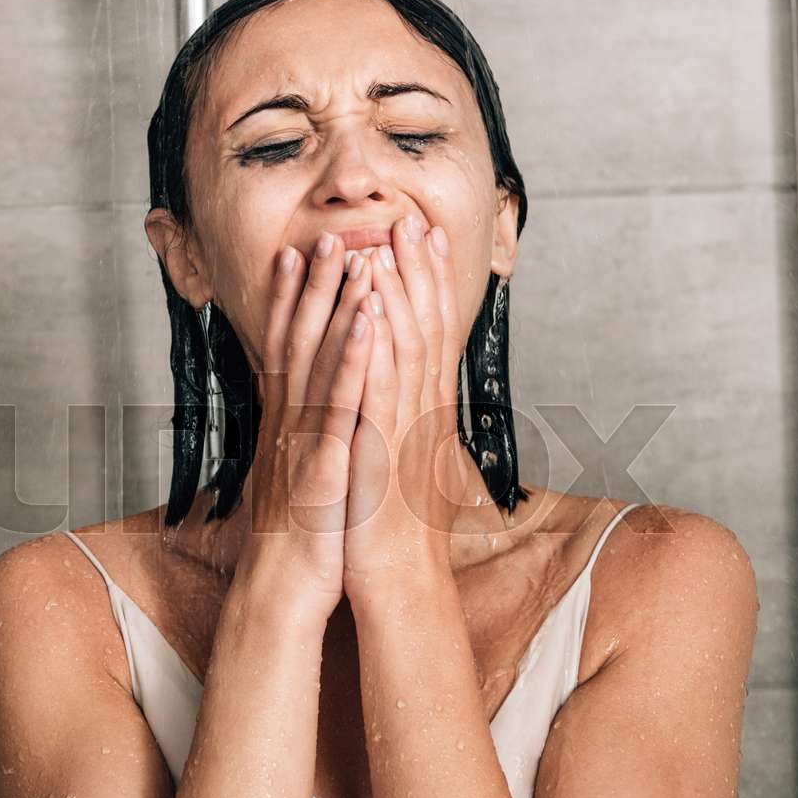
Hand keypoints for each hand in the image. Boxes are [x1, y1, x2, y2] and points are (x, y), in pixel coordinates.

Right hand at [233, 234, 376, 623]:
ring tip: (352, 254)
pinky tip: (369, 321)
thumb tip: (302, 412)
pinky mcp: (322, 463)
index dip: (288, 300)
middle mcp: (289, 422)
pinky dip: (354, 358)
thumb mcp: (300, 474)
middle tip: (326, 233)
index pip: (284, 349)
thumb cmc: (300, 535)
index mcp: (286, 423)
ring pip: (317, 359)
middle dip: (312, 285)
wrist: (284, 590)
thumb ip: (299, 436)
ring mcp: (303, 440)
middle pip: (296, 340)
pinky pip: (340, 403)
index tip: (297, 254)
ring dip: (333, 303)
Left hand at [341, 215, 475, 595]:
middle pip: (422, 329)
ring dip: (396, 295)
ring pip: (404, 350)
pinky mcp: (382, 452)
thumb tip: (397, 387)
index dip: (426, 283)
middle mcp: (418, 412)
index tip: (421, 236)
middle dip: (413, 273)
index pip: (429, 333)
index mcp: (420, 410)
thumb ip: (396, 415)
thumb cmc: (389, 521)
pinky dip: (375, 347)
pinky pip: (379, 390)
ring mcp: (403, 430)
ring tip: (385, 246)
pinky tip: (368, 312)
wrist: (396, 578)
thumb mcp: (393, 455)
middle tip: (406, 219)